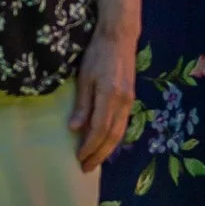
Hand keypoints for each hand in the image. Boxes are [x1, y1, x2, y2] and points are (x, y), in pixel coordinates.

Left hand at [68, 24, 136, 170]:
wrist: (120, 37)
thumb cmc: (97, 53)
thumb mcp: (84, 77)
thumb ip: (82, 105)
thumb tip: (74, 129)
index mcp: (110, 96)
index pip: (99, 130)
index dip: (89, 146)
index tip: (78, 158)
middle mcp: (123, 102)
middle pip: (112, 136)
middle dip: (99, 154)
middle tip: (86, 168)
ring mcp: (129, 101)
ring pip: (120, 132)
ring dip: (107, 149)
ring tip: (95, 161)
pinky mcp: (130, 98)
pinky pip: (123, 124)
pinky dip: (113, 138)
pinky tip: (105, 143)